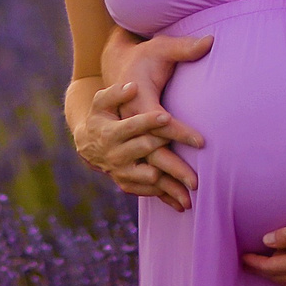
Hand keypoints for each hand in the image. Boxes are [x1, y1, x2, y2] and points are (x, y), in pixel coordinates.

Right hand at [72, 81, 198, 207]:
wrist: (88, 145)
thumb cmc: (102, 117)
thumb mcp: (101, 102)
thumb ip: (115, 93)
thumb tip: (132, 87)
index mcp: (110, 132)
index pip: (132, 126)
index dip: (149, 121)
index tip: (168, 116)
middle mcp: (116, 154)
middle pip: (146, 150)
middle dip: (170, 148)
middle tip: (196, 149)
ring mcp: (122, 171)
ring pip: (150, 176)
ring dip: (172, 180)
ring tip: (194, 183)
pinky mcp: (127, 184)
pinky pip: (148, 191)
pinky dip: (166, 195)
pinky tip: (183, 198)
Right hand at [77, 27, 211, 210]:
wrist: (113, 74)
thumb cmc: (141, 60)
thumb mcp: (158, 48)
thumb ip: (183, 47)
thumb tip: (211, 40)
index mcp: (133, 101)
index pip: (158, 120)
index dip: (179, 130)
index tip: (202, 142)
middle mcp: (122, 126)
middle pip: (150, 151)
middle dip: (173, 168)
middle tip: (197, 182)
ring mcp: (119, 143)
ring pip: (143, 170)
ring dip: (165, 187)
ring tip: (189, 202)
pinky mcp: (122, 154)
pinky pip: (138, 177)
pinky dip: (156, 192)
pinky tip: (175, 204)